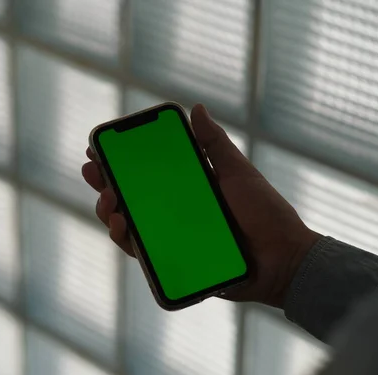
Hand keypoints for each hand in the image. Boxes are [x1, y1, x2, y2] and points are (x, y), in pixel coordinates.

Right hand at [81, 104, 320, 308]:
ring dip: (109, 212)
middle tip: (94, 173)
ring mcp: (171, 239)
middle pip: (129, 199)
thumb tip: (196, 108)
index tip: (98, 149)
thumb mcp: (238, 173)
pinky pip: (143, 254)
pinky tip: (121, 227)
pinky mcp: (174, 264)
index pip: (144, 174)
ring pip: (128, 226)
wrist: (282, 259)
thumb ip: (215, 144)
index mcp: (185, 189)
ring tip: (109, 202)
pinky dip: (127, 241)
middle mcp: (172, 214)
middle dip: (104, 185)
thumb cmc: (265, 213)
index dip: (118, 163)